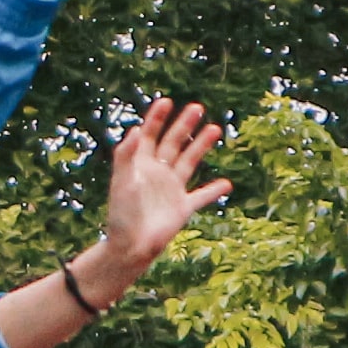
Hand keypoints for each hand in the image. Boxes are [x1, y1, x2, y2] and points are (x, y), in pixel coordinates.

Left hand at [93, 99, 230, 284]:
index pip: (149, 136)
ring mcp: (171, 189)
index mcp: (140, 165)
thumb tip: (136, 129)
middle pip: (172, 143)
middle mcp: (157, 173)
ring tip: (215, 128)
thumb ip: (126, 156)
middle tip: (197, 107)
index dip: (156, 119)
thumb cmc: (121, 215)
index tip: (166, 101)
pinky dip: (214, 190)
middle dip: (184, 125)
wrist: (130, 246)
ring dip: (201, 145)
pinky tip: (226, 183)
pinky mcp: (182, 207)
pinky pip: (202, 196)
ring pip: (189, 161)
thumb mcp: (121, 182)